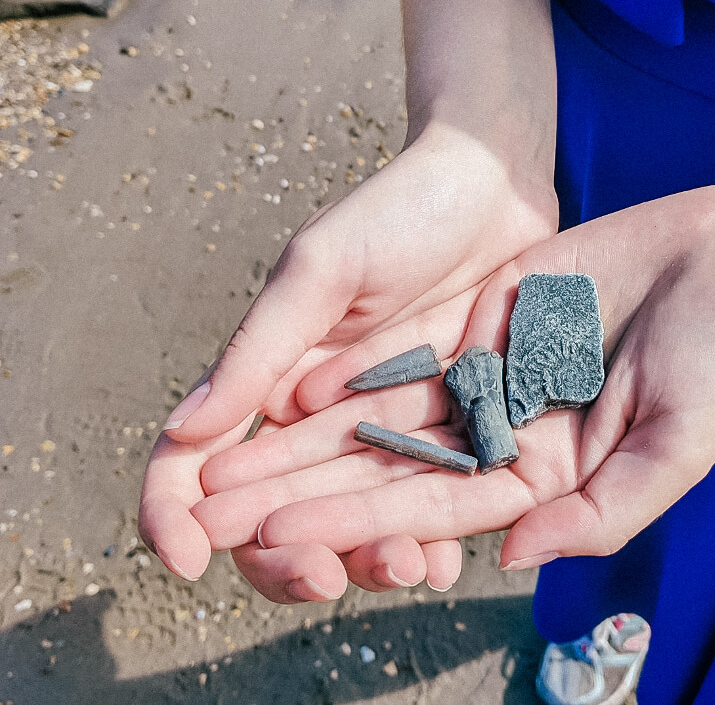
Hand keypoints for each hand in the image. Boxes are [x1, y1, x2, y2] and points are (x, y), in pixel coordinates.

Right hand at [139, 121, 557, 582]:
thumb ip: (260, 347)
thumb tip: (186, 432)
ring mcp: (383, 427)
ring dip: (364, 557)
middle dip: (285, 555)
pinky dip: (425, 536)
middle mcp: (318, 415)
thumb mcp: (323, 269)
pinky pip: (425, 499)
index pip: (196, 457)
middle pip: (274, 510)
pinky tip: (442, 560)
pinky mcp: (449, 429)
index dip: (175, 511)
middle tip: (320, 573)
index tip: (188, 556)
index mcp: (270, 375)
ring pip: (350, 519)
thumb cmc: (400, 209)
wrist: (494, 186)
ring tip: (402, 569)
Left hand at [191, 163, 714, 596]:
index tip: (279, 541)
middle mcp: (511, 433)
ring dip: (310, 439)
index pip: (437, 511)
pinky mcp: (489, 322)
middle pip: (394, 469)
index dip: (357, 525)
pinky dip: (353, 372)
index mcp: (549, 477)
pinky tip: (289, 391)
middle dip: (308, 492)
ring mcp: (496, 376)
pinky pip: (411, 349)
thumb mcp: (676, 448)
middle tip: (219, 513)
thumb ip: (599, 513)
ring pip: (387, 413)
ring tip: (230, 461)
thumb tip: (511, 556)